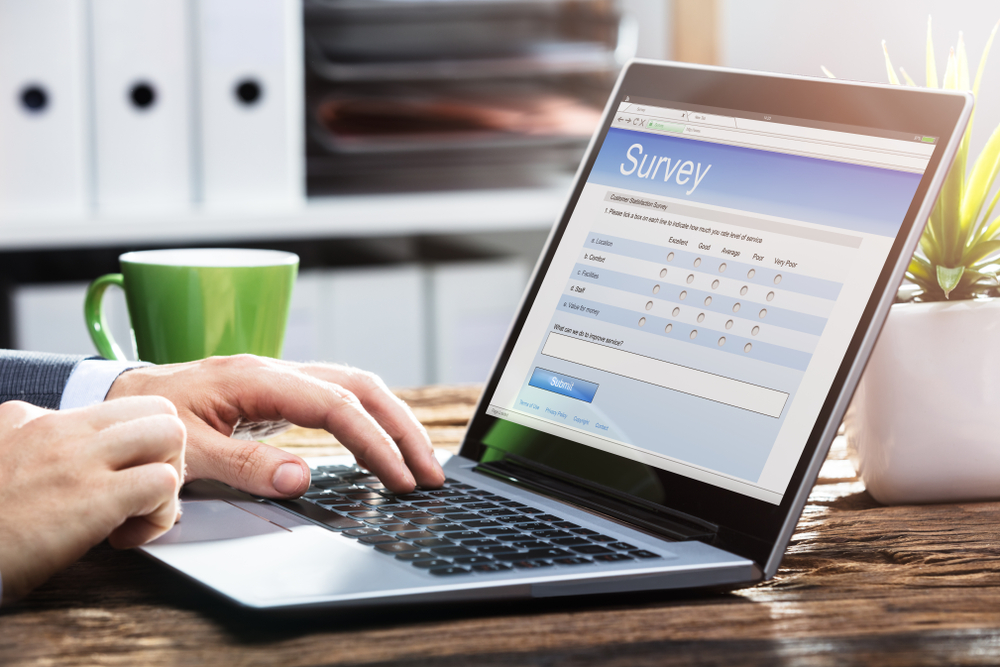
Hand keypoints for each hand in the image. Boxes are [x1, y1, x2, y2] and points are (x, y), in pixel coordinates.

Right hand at [0, 397, 183, 602]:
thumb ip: (25, 429)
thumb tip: (40, 419)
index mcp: (48, 421)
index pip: (132, 405)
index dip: (145, 440)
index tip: (131, 472)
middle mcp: (69, 432)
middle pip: (162, 411)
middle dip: (169, 453)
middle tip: (145, 490)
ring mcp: (83, 461)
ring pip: (172, 436)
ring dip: (169, 479)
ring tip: (139, 510)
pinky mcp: (95, 498)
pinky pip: (163, 485)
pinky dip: (158, 514)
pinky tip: (125, 534)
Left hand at [106, 355, 443, 497]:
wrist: (121, 399)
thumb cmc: (149, 420)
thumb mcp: (188, 449)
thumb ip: (244, 464)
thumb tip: (302, 478)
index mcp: (257, 378)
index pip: (336, 406)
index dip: (374, 442)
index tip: (398, 480)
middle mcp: (279, 371)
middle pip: (362, 387)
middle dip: (403, 429)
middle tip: (432, 473)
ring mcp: (283, 379)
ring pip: (358, 388)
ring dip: (395, 422)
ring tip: (421, 462)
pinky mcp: (282, 394)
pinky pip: (341, 400)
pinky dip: (372, 421)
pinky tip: (384, 445)